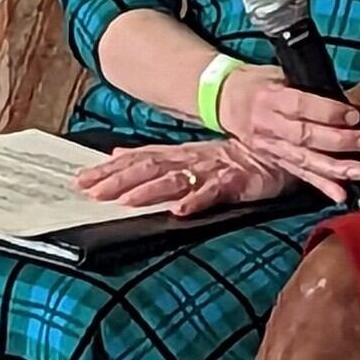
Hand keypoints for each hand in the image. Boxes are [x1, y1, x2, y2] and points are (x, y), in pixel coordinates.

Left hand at [77, 142, 291, 216]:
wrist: (277, 150)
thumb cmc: (234, 156)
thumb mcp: (190, 155)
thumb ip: (155, 157)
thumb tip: (118, 154)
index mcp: (179, 155)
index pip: (138, 160)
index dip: (109, 170)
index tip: (82, 180)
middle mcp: (190, 160)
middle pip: (149, 168)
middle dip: (119, 180)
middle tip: (92, 191)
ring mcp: (212, 171)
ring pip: (176, 180)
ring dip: (150, 190)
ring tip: (128, 202)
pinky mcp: (236, 182)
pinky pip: (214, 192)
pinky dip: (196, 200)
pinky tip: (181, 210)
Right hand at [211, 65, 359, 202]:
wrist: (226, 99)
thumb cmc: (261, 83)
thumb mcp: (283, 75)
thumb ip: (316, 89)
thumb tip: (357, 105)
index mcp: (270, 97)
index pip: (300, 106)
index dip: (328, 112)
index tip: (354, 115)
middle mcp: (268, 125)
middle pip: (304, 136)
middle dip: (337, 141)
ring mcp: (270, 147)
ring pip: (303, 159)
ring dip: (333, 168)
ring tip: (358, 172)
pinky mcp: (274, 161)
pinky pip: (299, 174)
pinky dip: (320, 185)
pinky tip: (339, 194)